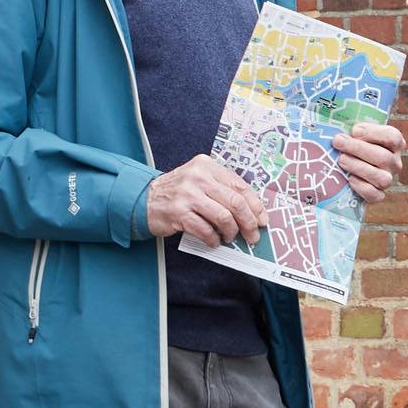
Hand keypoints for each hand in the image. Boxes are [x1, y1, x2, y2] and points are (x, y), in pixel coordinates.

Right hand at [145, 155, 264, 246]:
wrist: (145, 199)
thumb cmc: (179, 192)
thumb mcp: (200, 180)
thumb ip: (222, 189)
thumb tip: (252, 212)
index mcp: (207, 165)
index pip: (239, 185)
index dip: (255, 205)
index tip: (262, 219)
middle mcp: (198, 176)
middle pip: (235, 202)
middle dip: (249, 222)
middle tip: (253, 236)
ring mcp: (187, 194)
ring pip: (223, 217)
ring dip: (232, 232)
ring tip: (230, 238)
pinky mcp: (179, 213)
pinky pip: (206, 230)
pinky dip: (214, 240)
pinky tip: (214, 241)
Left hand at [333, 121, 406, 203]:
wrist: (352, 167)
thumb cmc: (355, 144)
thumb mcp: (358, 133)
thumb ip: (354, 130)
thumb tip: (342, 131)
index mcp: (395, 143)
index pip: (392, 137)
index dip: (373, 133)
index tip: (354, 131)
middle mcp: (395, 162)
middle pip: (383, 157)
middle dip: (358, 148)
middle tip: (338, 142)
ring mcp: (388, 180)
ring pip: (381, 178)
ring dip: (359, 167)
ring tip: (342, 160)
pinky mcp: (379, 195)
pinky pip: (375, 195)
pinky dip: (362, 188)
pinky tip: (350, 179)